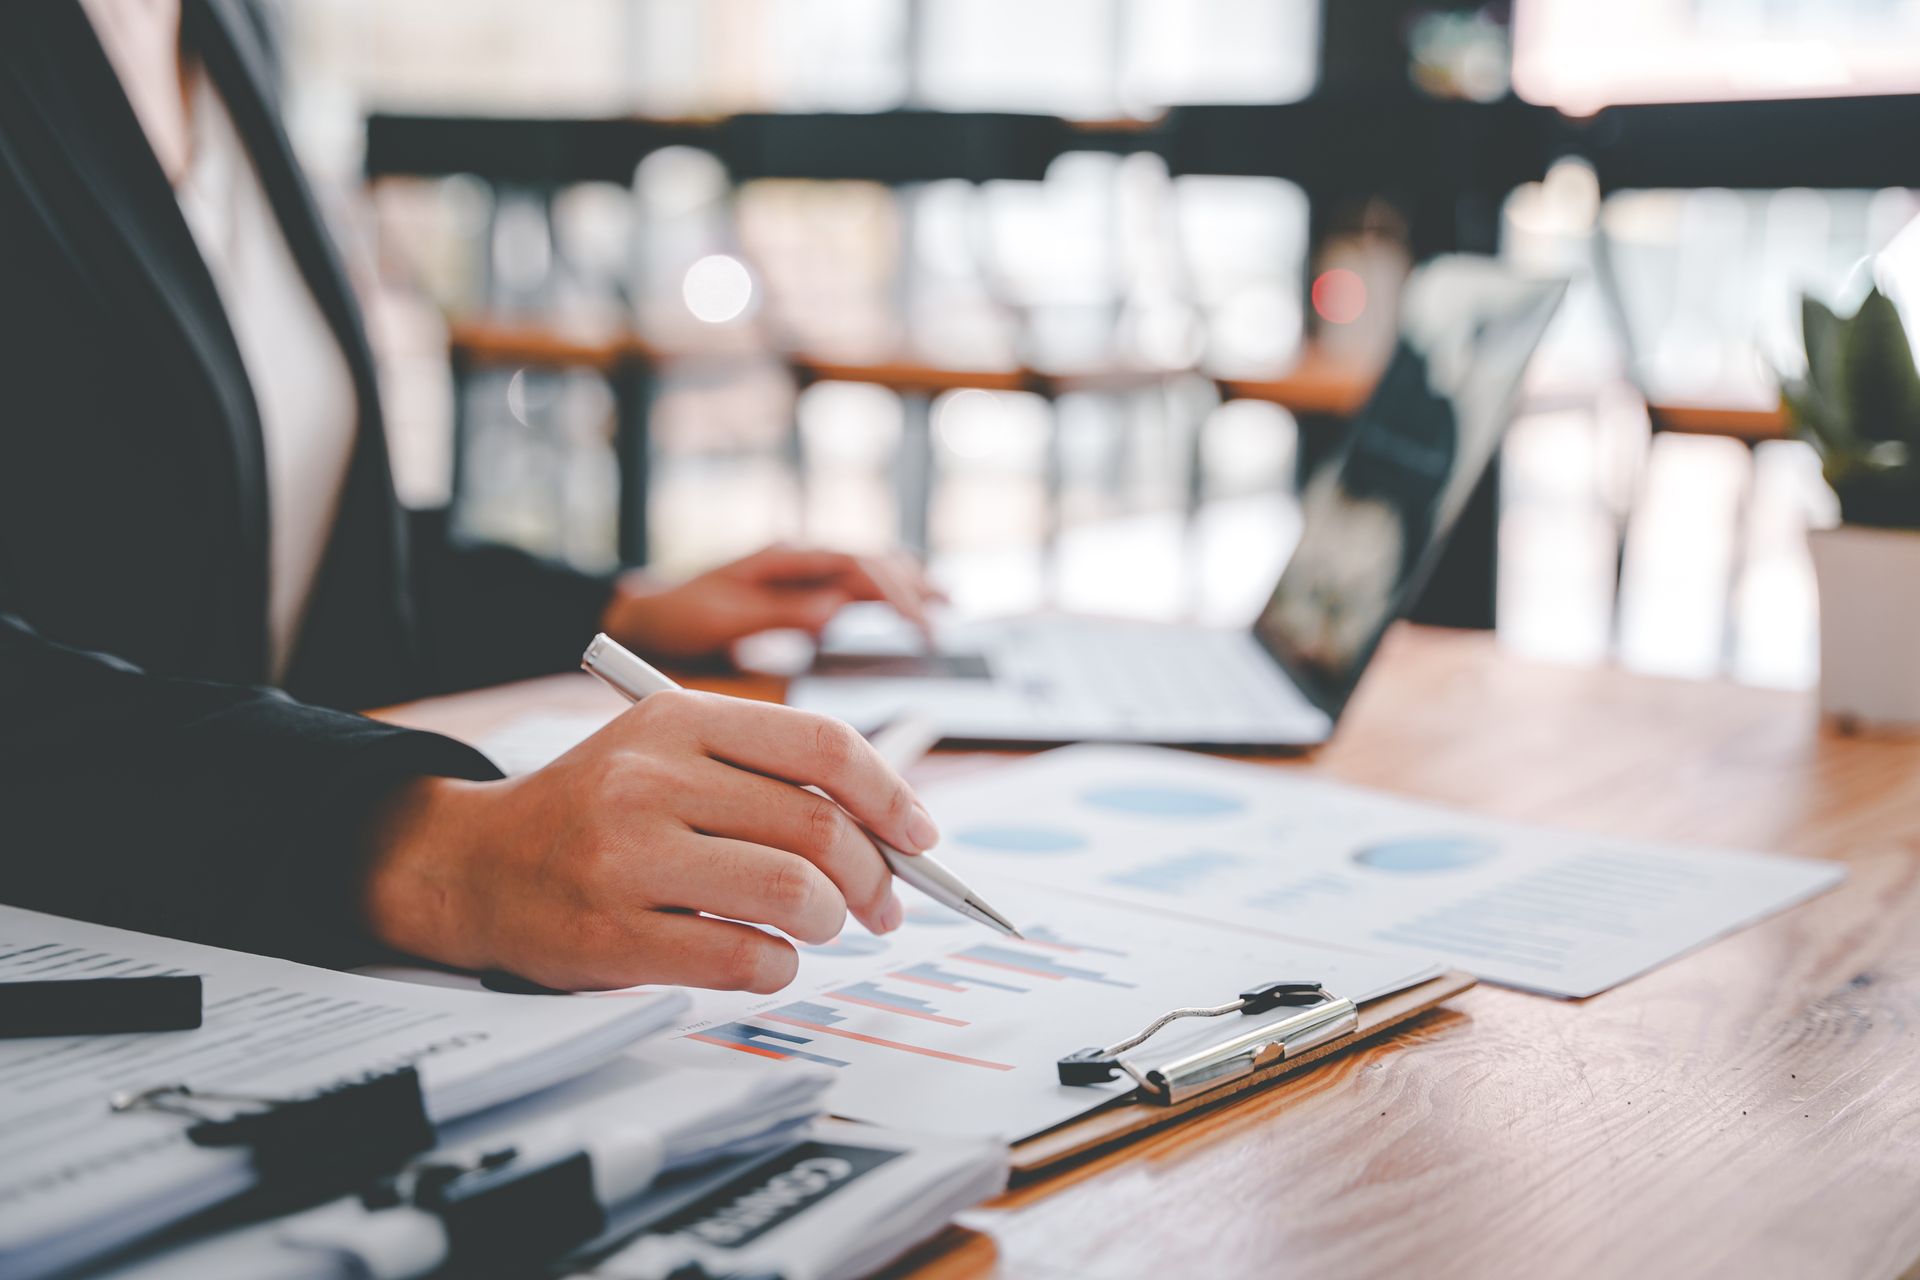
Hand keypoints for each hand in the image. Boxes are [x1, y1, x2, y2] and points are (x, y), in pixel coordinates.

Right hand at [361, 692, 941, 992]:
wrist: (472, 865)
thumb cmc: (594, 812)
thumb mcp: (666, 754)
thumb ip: (764, 775)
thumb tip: (891, 831)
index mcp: (677, 719)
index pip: (822, 745)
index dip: (890, 795)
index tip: (921, 836)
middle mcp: (651, 778)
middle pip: (818, 825)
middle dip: (874, 876)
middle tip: (883, 905)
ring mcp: (628, 856)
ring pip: (793, 892)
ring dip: (829, 922)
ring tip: (818, 927)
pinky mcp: (613, 934)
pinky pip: (745, 956)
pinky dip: (780, 966)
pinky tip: (767, 958)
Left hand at [601, 544, 941, 659]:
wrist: (648, 615)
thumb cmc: (681, 616)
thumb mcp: (724, 618)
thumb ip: (781, 613)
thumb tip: (836, 612)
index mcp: (783, 558)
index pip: (854, 565)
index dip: (893, 592)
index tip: (918, 623)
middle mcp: (799, 558)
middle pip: (871, 563)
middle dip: (911, 590)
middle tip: (941, 627)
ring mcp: (803, 571)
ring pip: (870, 568)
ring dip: (909, 583)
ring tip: (948, 603)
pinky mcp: (802, 589)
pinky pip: (855, 584)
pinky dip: (889, 592)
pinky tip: (913, 603)